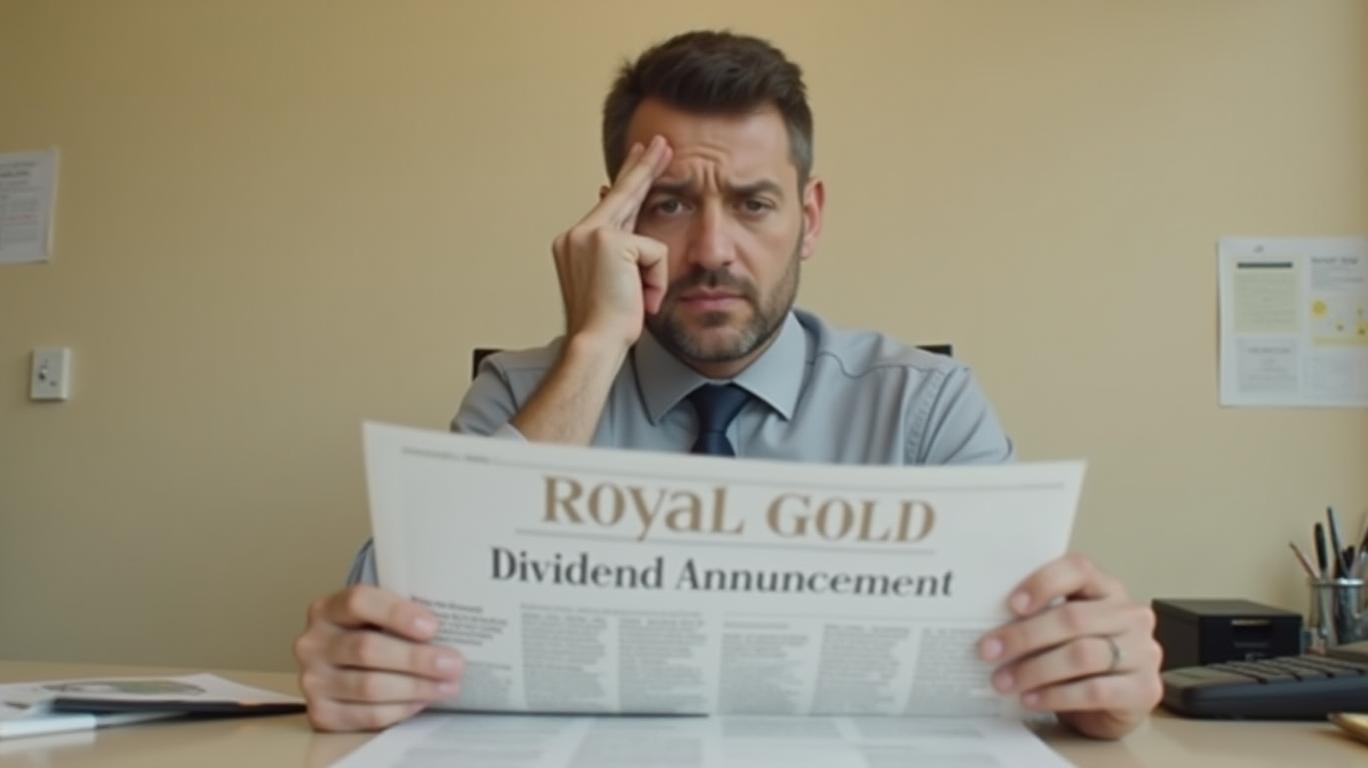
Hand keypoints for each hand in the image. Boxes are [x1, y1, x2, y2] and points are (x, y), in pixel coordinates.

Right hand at [293, 586, 463, 731]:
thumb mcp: (376, 616)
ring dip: (415, 687)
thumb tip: (452, 627)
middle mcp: (312, 643)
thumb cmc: (369, 634)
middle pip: (367, 649)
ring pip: (369, 685)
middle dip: (416, 658)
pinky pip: (366, 715)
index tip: (433, 626)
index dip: (397, 614)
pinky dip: (400, 709)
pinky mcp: (321, 713)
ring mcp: (312, 680)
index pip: (359, 602)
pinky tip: (422, 701)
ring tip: (447, 685)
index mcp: (326, 609)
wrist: (338, 667)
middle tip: (453, 663)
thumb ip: (400, 615)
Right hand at [550, 134, 672, 350]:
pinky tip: (641, 300)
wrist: (595, 343)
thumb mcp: (615, 283)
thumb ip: (623, 253)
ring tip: (639, 298)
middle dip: (645, 167)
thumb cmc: (606, 325)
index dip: (628, 181)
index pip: (608, 204)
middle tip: (662, 142)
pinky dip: (655, 280)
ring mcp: (590, 235)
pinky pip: (655, 253)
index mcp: (573, 243)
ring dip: (650, 274)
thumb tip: (637, 234)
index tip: (640, 156)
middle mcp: (576, 234)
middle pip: (622, 193)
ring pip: (644, 235)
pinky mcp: (610, 241)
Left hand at [977, 554, 1162, 738]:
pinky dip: (1056, 695)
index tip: (1011, 604)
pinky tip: (1031, 698)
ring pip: (1081, 655)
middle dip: (1024, 635)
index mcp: (1107, 589)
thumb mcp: (1061, 631)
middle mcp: (1130, 615)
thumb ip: (1039, 617)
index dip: (1043, 583)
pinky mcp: (1144, 690)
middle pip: (1073, 618)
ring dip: (1034, 670)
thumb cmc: (1079, 659)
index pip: (1078, 569)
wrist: (1113, 705)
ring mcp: (1143, 652)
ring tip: (1003, 681)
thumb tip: (989, 626)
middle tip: (989, 651)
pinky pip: (1094, 690)